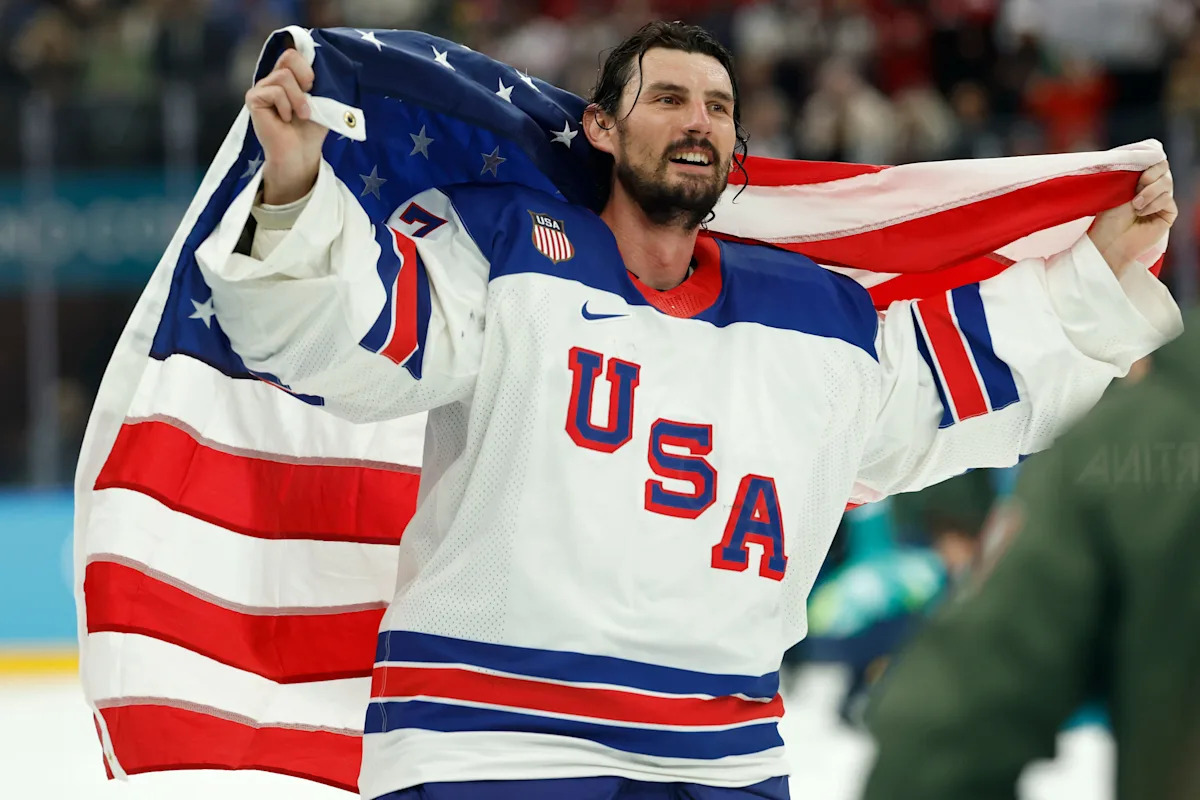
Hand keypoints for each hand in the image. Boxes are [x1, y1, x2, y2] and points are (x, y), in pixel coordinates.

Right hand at [245, 47, 328, 204]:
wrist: (301, 153)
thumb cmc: (311, 129)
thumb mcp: (321, 101)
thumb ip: (318, 81)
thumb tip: (319, 65)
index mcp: (289, 77)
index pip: (294, 54)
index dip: (307, 67)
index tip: (314, 86)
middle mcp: (273, 79)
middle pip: (289, 57)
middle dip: (305, 79)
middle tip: (309, 100)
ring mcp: (262, 88)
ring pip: (284, 76)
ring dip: (298, 99)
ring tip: (301, 115)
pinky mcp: (254, 98)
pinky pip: (274, 91)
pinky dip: (286, 106)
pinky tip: (285, 119)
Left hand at [1086, 159, 1175, 276]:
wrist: (1109, 240)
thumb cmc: (1109, 217)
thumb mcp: (1118, 188)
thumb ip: (1133, 173)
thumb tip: (1149, 155)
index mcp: (1139, 180)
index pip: (1154, 161)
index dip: (1149, 162)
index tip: (1136, 172)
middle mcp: (1152, 189)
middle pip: (1164, 168)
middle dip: (1150, 176)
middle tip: (1136, 188)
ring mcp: (1161, 201)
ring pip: (1167, 184)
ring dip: (1149, 193)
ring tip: (1135, 206)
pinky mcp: (1168, 214)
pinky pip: (1168, 200)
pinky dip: (1154, 204)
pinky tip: (1141, 214)